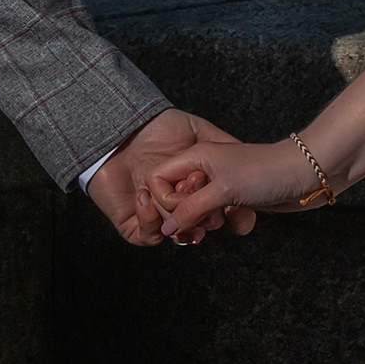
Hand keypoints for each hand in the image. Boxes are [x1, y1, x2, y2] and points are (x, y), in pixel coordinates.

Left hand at [91, 108, 253, 245]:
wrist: (121, 129)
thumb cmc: (157, 128)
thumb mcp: (197, 131)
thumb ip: (222, 143)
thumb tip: (244, 162)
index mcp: (197, 189)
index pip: (219, 211)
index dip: (229, 212)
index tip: (232, 204)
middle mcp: (179, 206)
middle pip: (201, 227)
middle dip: (205, 217)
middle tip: (201, 195)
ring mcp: (157, 217)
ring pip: (177, 235)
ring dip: (180, 220)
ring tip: (176, 198)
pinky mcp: (133, 225)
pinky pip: (149, 236)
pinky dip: (150, 220)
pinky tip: (145, 197)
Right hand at [149, 135, 321, 241]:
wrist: (308, 173)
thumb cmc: (266, 171)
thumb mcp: (222, 190)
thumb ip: (189, 209)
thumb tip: (166, 229)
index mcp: (195, 157)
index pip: (157, 179)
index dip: (165, 199)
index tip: (184, 208)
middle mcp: (205, 169)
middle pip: (175, 198)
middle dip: (186, 215)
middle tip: (206, 216)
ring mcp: (221, 184)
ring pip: (196, 210)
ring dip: (206, 221)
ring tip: (223, 217)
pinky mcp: (236, 198)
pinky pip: (216, 215)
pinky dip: (223, 222)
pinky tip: (236, 219)